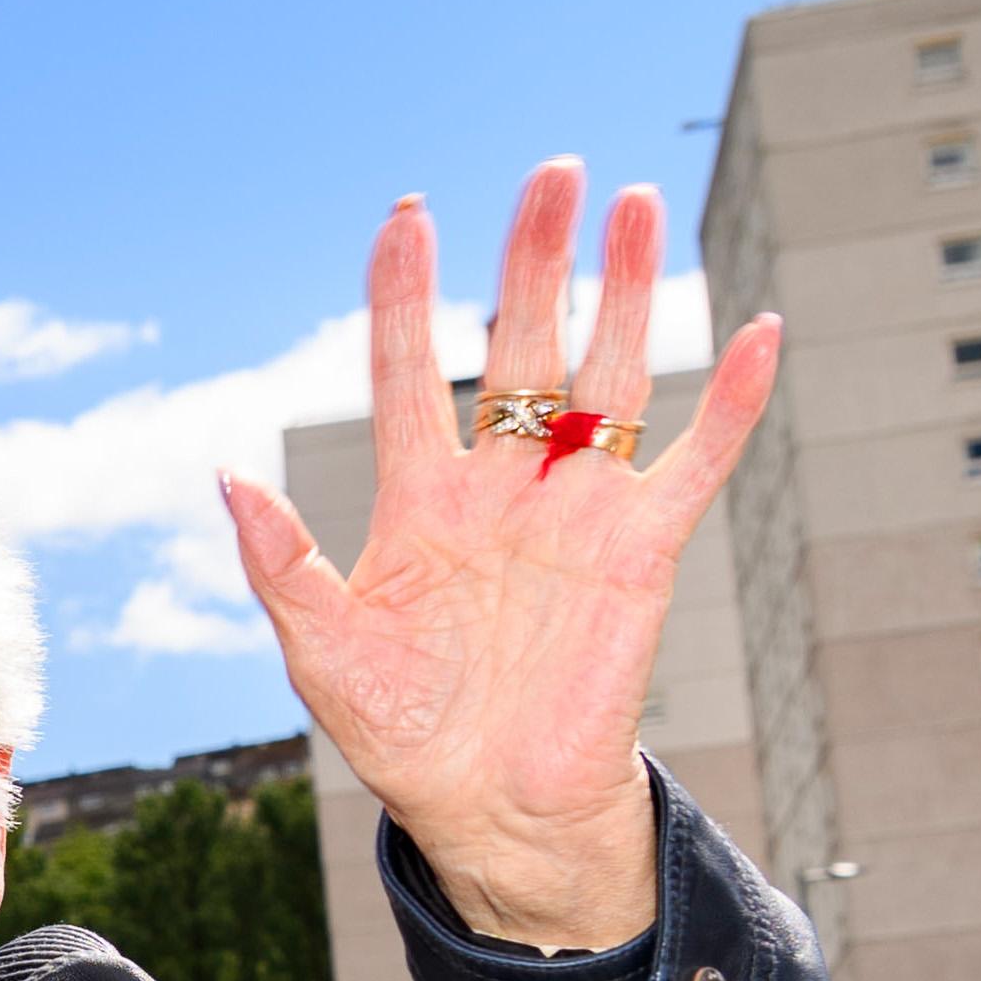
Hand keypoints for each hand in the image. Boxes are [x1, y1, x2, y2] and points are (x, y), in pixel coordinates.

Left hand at [220, 161, 780, 951]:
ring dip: (621, 295)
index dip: (403, 294)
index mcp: (417, 503)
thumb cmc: (400, 732)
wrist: (487, 807)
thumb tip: (226, 474)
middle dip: (533, 262)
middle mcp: (499, 489)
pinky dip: (729, 403)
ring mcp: (574, 512)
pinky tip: (754, 332)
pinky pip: (694, 463)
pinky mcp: (641, 552)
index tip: (406, 214)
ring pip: (604, 379)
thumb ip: (280, 562)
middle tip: (551, 173)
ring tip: (630, 208)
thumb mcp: (321, 650)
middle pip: (518, 349)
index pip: (407, 373)